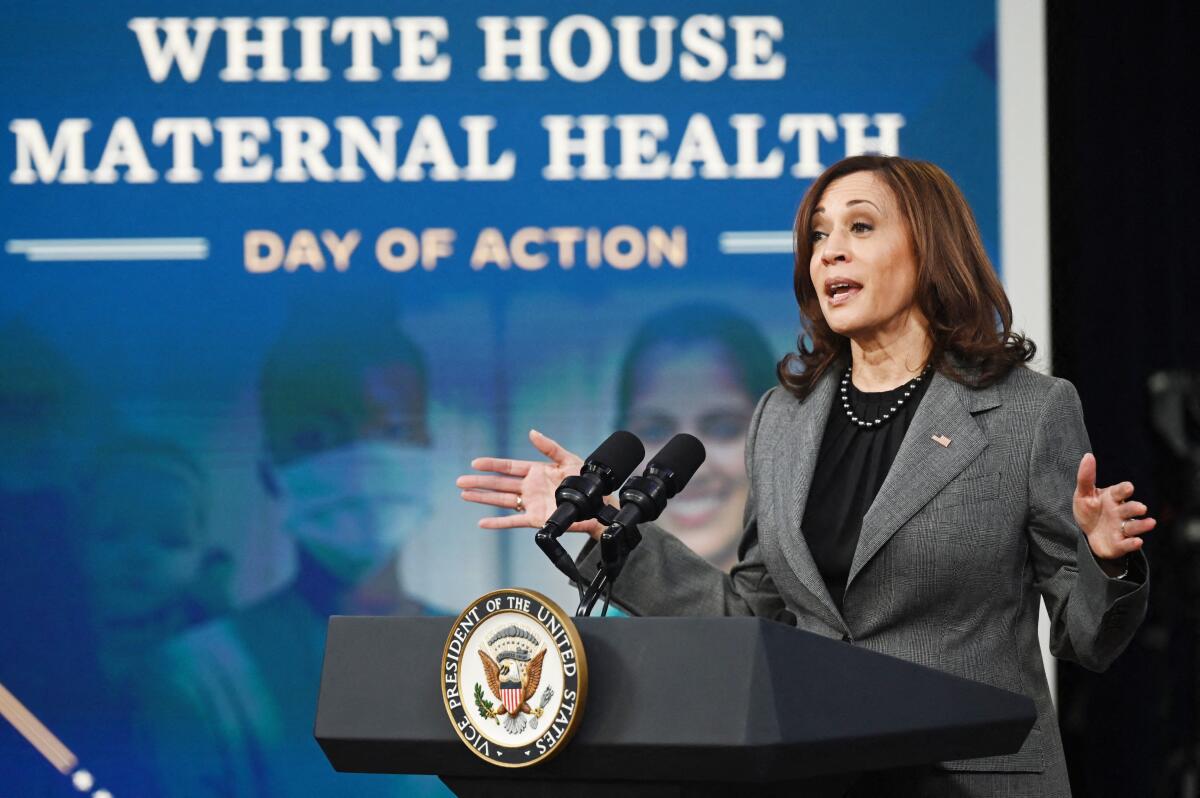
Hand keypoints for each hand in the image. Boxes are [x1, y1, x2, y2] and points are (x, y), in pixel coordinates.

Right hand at [457, 430, 604, 539]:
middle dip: (479, 482)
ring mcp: (530, 503)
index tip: (475, 463)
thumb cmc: (584, 481)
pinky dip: (498, 522)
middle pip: (499, 484)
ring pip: (501, 500)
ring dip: (483, 498)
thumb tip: (532, 432)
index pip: (508, 467)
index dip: (491, 465)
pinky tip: (483, 523)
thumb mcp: (568, 459)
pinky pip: (513, 521)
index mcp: (535, 471)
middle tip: (460, 481)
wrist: (596, 503)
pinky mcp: (535, 519)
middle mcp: (529, 487)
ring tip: (464, 495)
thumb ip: (549, 447)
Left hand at [1073, 452, 1155, 562]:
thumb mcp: (1083, 494)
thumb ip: (1086, 477)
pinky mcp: (1120, 543)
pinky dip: (1132, 543)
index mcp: (1112, 498)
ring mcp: (1121, 528)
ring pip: (1133, 526)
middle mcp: (1120, 512)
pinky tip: (1137, 541)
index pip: (1120, 491)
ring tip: (1150, 522)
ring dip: (1141, 525)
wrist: (1089, 534)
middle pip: (1130, 509)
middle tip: (1140, 508)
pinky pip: (1127, 544)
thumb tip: (1088, 456)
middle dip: (1135, 508)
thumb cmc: (1089, 510)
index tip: (1128, 487)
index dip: (1124, 490)